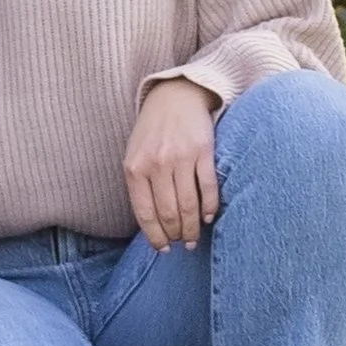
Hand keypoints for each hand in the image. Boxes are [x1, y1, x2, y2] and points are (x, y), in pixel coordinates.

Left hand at [124, 75, 221, 250]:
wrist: (175, 96)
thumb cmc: (153, 131)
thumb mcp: (135, 155)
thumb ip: (140, 186)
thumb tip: (152, 226)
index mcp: (135, 168)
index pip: (145, 214)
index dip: (155, 237)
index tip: (164, 249)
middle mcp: (157, 164)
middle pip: (169, 213)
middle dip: (176, 235)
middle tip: (183, 244)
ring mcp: (181, 157)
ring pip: (189, 205)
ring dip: (193, 227)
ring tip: (195, 238)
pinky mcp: (203, 150)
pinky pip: (208, 187)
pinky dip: (210, 207)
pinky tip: (209, 217)